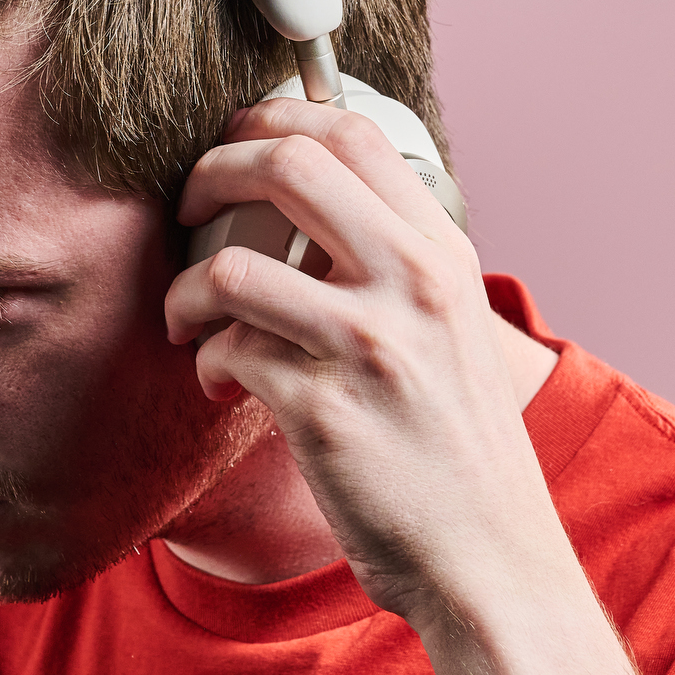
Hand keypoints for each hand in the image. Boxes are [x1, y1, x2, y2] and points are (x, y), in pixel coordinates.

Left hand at [165, 101, 638, 674]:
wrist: (489, 556)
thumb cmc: (455, 443)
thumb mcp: (451, 325)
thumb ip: (393, 259)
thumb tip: (303, 197)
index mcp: (442, 252)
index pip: (352, 131)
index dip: (272, 118)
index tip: (233, 140)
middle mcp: (412, 282)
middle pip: (285, 164)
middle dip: (209, 173)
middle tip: (187, 210)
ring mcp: (368, 343)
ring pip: (230, 266)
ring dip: (184, 292)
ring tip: (188, 322)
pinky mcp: (322, 410)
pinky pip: (223, 351)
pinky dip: (204, 364)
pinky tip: (221, 388)